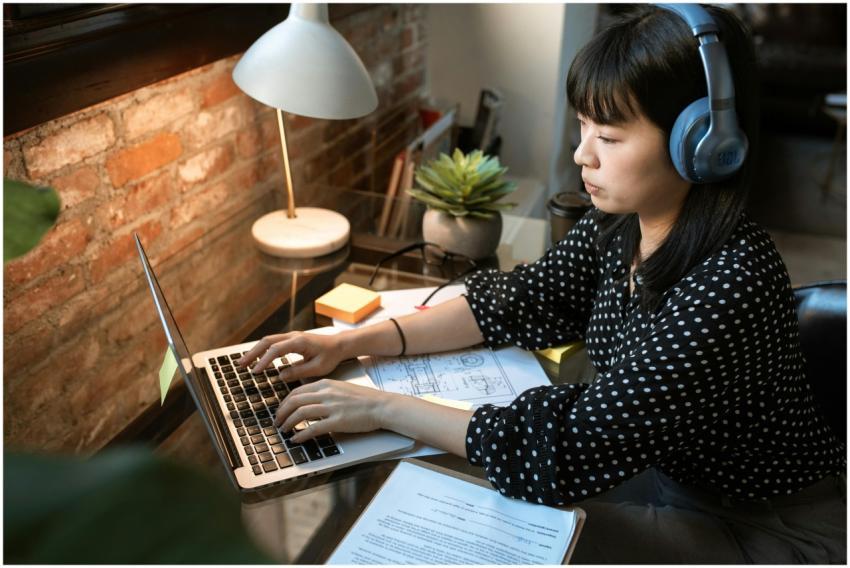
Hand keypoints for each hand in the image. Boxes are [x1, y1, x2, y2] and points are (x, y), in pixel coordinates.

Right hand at [236, 331, 344, 381]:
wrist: (339, 345)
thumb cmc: (331, 356)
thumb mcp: (317, 368)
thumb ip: (299, 372)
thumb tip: (280, 376)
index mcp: (299, 342)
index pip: (276, 349)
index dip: (264, 360)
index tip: (255, 371)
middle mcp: (293, 336)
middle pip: (267, 341)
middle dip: (252, 353)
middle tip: (240, 365)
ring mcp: (291, 336)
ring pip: (268, 341)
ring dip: (255, 351)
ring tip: (243, 363)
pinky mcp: (291, 340)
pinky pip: (273, 343)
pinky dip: (263, 350)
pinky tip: (256, 359)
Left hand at [274, 379, 391, 442]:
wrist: (381, 406)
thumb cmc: (364, 399)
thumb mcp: (341, 388)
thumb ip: (324, 392)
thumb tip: (309, 402)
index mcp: (326, 384)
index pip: (297, 391)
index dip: (285, 403)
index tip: (281, 411)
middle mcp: (326, 393)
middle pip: (295, 401)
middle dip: (282, 413)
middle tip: (277, 422)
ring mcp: (332, 407)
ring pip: (300, 413)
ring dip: (288, 423)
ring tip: (284, 430)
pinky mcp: (338, 421)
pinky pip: (313, 428)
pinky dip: (301, 434)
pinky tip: (296, 439)